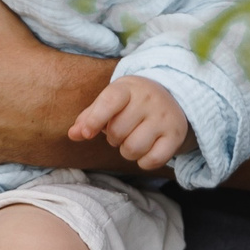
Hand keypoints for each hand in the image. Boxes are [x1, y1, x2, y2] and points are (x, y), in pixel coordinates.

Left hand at [69, 75, 188, 170]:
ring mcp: (165, 117)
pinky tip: (146, 150)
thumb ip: (89, 117)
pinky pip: (152, 160)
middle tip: (122, 130)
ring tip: (133, 139)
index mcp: (128, 87)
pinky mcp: (176, 135)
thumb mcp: (111, 101)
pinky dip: (144, 162)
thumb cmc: (132, 102)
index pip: (109, 102)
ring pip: (133, 149)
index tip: (86, 133)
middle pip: (117, 132)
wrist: (173, 97)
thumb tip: (73, 134)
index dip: (94, 120)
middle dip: (113, 137)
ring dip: (127, 151)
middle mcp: (149, 100)